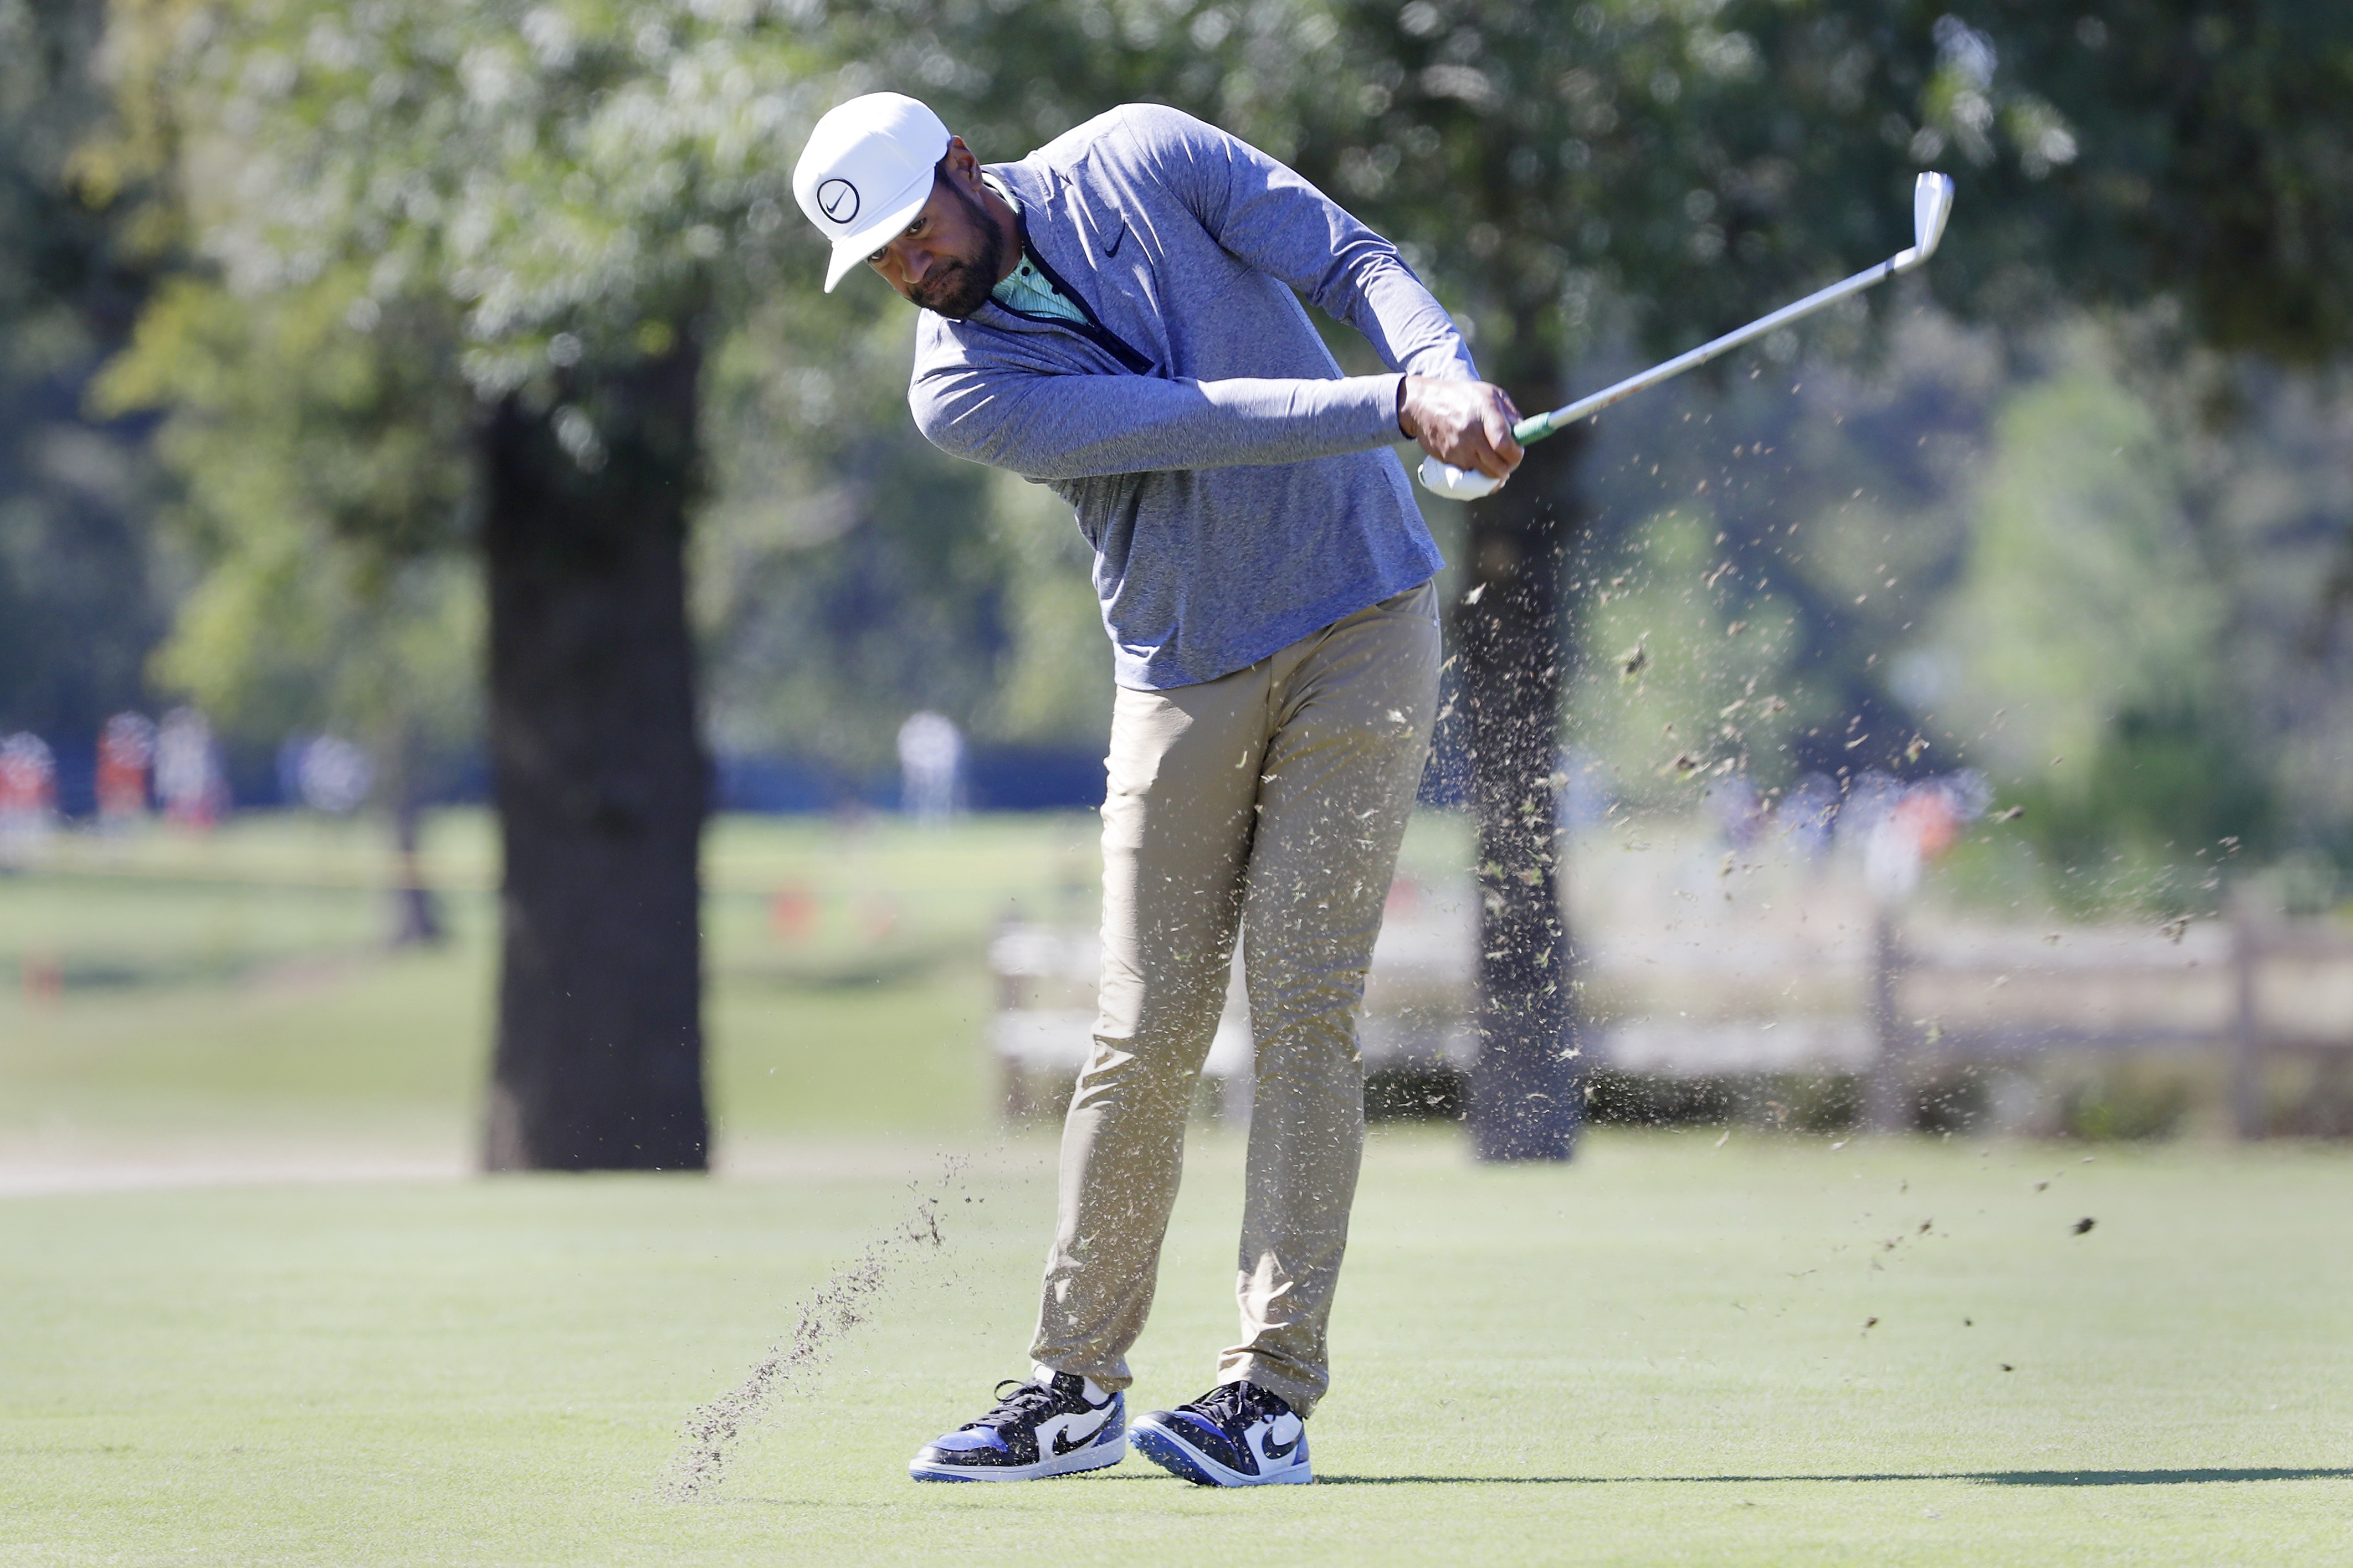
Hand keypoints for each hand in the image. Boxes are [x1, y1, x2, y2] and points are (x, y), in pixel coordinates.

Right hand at [1398, 377, 1522, 483]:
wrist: (1423, 405)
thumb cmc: (1462, 397)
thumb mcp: (1489, 394)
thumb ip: (1510, 414)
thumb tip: (1524, 436)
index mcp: (1485, 410)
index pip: (1504, 443)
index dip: (1515, 454)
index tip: (1517, 452)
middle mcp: (1471, 432)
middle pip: (1498, 466)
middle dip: (1508, 467)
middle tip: (1508, 460)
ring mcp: (1458, 449)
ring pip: (1485, 475)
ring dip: (1494, 472)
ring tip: (1494, 461)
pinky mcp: (1448, 460)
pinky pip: (1470, 475)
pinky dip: (1477, 471)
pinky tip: (1476, 459)